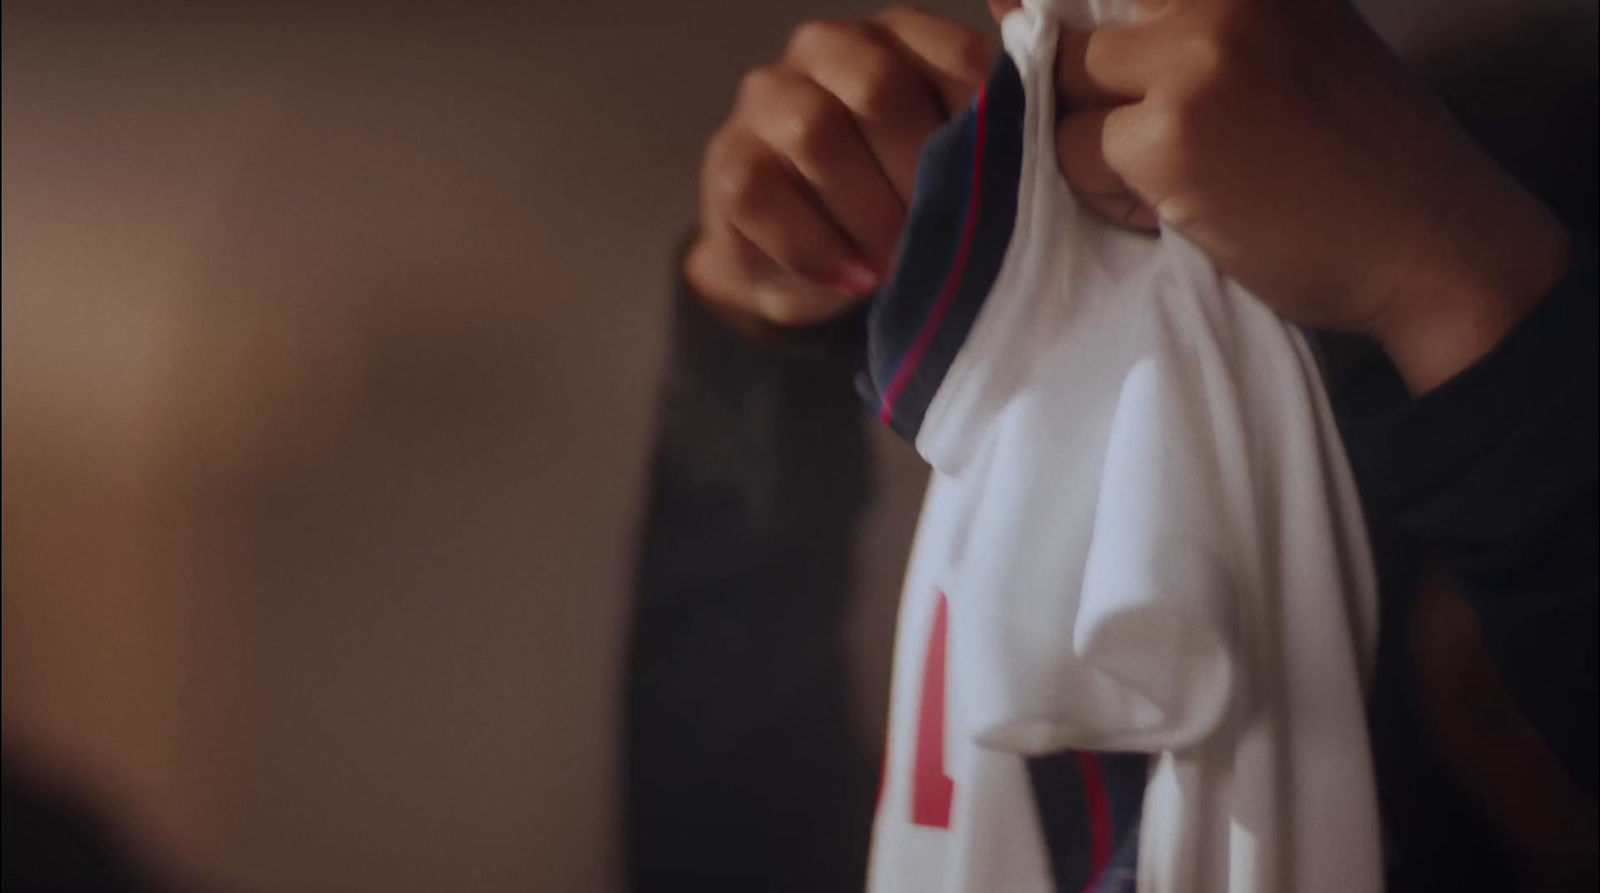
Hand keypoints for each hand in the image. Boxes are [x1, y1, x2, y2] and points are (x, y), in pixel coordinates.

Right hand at [685, 7, 995, 328]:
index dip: (979, 132)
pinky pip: (762, 194)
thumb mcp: (952, 168)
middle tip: (940, 234)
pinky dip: (816, 246)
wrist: (804, 264)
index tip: (997, 190)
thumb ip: (994, 130)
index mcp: (896, 36)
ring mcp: (767, 100)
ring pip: (817, 134)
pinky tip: (853, 278)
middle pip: (880, 89)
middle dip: (918, 175)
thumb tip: (1043, 111)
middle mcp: (826, 48)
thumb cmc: (893, 206)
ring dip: (867, 212)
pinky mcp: (728, 162)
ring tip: (895, 262)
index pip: (954, 58)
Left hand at [1031, 0, 1569, 390]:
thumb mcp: (1292, 43)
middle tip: (1158, 149)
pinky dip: (1109, 194)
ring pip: (1064, 91)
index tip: (1052, 38)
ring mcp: (1192, 61)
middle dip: (1091, 94)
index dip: (1076, 19)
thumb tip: (1046, 18)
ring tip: (1175, 185)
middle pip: (1079, 32)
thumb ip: (1203, 26)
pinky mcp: (1169, 137)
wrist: (1435, 240)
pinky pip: (1074, 156)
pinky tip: (1179, 214)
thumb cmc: (1367, 155)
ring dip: (1096, 146)